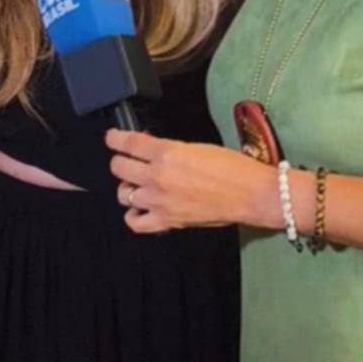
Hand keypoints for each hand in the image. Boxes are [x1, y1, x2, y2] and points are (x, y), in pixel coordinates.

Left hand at [106, 128, 277, 234]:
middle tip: (129, 162)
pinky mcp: (167, 221)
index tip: (112, 138)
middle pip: (119, 168)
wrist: (251, 194)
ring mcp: (160, 201)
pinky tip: (139, 209)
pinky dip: (133, 216)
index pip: (129, 143)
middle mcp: (159, 177)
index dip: (115, 139)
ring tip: (137, 185)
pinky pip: (136, 223)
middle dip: (121, 162)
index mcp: (167, 153)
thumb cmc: (233, 169)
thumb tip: (150, 149)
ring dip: (127, 187)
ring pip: (123, 194)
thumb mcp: (197, 147)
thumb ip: (169, 149)